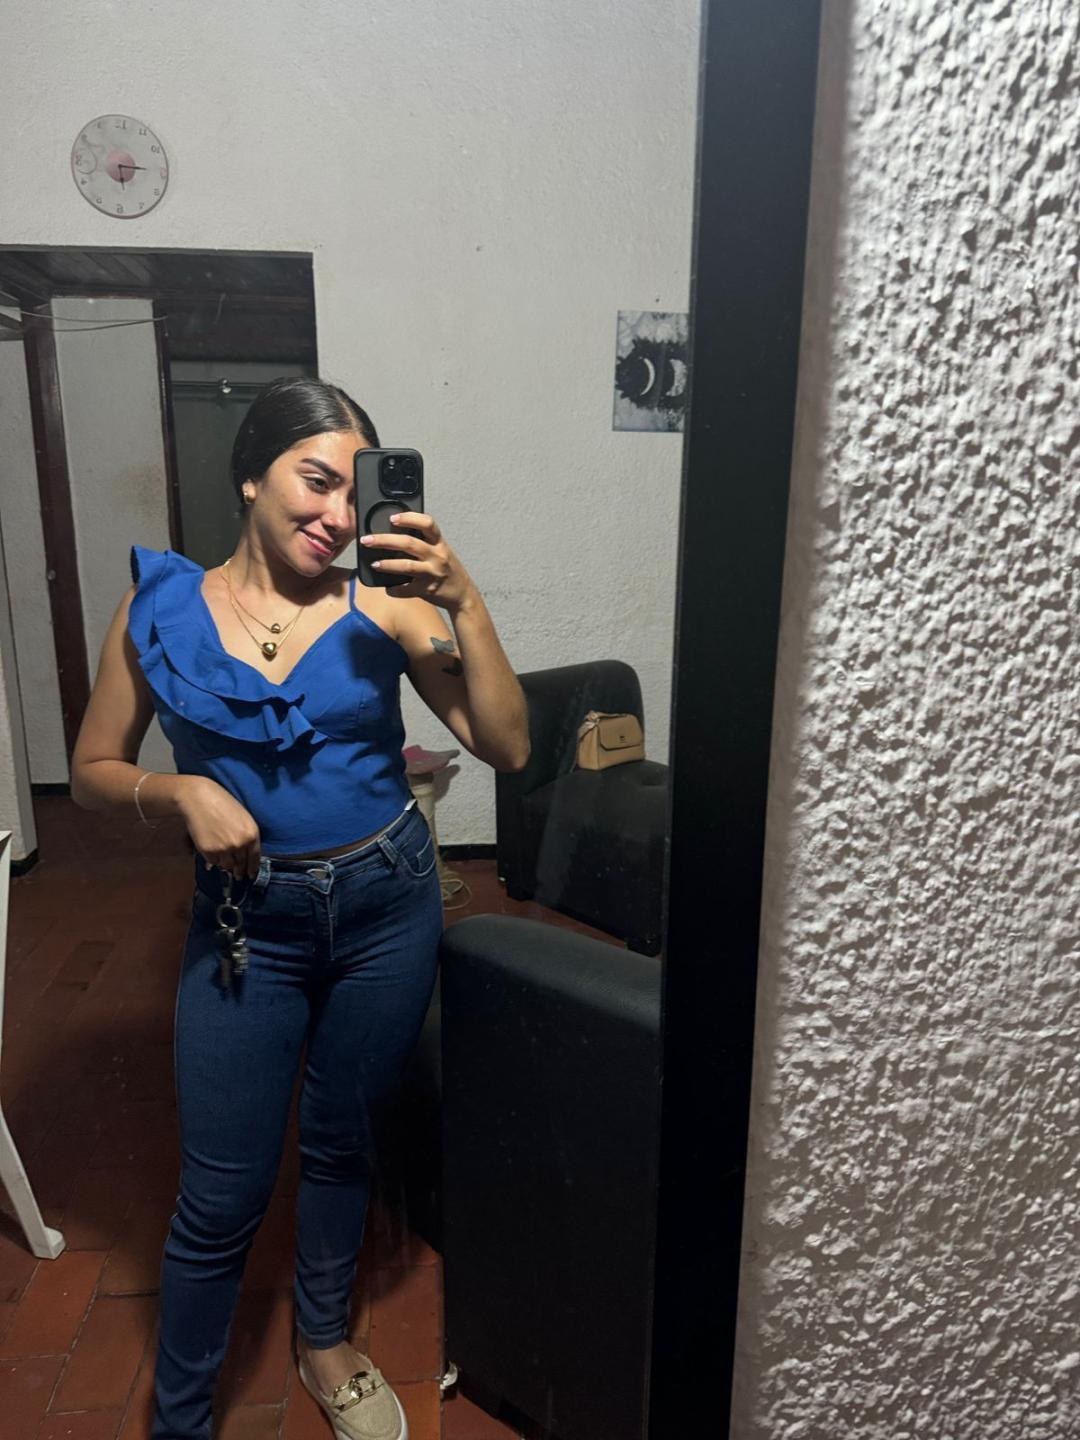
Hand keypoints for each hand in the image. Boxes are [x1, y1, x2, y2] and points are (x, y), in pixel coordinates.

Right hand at [178, 776, 261, 879]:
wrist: (199, 798)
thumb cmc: (221, 803)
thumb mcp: (243, 817)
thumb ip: (246, 835)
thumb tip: (245, 852)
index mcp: (252, 834)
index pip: (255, 858)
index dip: (253, 868)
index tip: (251, 874)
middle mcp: (241, 844)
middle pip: (241, 864)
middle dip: (240, 871)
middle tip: (238, 876)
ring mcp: (225, 849)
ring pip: (227, 865)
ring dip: (226, 865)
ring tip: (223, 861)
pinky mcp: (210, 851)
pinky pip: (214, 862)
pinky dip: (213, 860)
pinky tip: (211, 852)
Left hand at [362, 512, 476, 612]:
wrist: (463, 594)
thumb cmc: (447, 570)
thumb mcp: (439, 550)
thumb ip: (423, 541)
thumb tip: (395, 532)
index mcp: (439, 542)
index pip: (427, 523)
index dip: (409, 518)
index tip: (393, 518)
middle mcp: (437, 555)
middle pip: (409, 543)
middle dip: (385, 540)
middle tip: (367, 540)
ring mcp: (432, 573)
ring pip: (406, 566)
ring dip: (387, 564)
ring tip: (374, 564)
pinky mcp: (427, 590)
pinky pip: (406, 589)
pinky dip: (394, 589)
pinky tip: (388, 587)